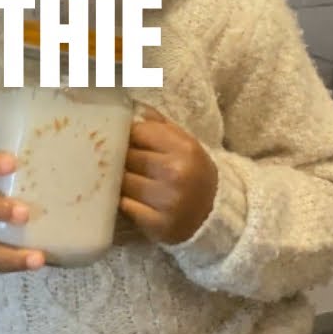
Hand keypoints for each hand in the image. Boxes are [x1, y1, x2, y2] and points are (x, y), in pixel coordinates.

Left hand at [120, 105, 218, 244]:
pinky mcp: (158, 225)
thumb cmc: (193, 173)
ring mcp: (167, 201)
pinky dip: (123, 202)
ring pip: (122, 182)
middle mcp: (176, 173)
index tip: (124, 140)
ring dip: (118, 180)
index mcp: (184, 148)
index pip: (137, 132)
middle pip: (127, 157)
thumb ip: (160, 126)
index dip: (126, 135)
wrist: (213, 215)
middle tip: (118, 160)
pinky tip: (128, 199)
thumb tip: (135, 108)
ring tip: (121, 179)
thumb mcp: (186, 145)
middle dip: (120, 158)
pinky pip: (125, 207)